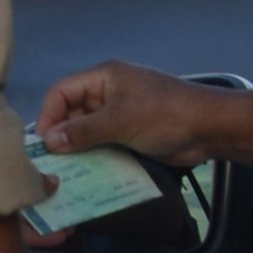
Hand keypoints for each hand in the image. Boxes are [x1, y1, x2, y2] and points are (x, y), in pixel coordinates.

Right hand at [36, 59, 216, 164]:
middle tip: (52, 163)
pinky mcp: (129, 134)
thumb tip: (49, 141)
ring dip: (77, 150)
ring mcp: (119, 115)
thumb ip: (83, 131)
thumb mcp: (120, 121)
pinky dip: (94, 157)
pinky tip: (86, 174)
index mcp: (103, 78)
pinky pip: (103, 144)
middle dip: (61, 135)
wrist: (209, 128)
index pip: (61, 92)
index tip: (44, 144)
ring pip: (86, 132)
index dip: (48, 115)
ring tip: (65, 173)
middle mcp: (107, 94)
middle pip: (71, 113)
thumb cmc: (164, 114)